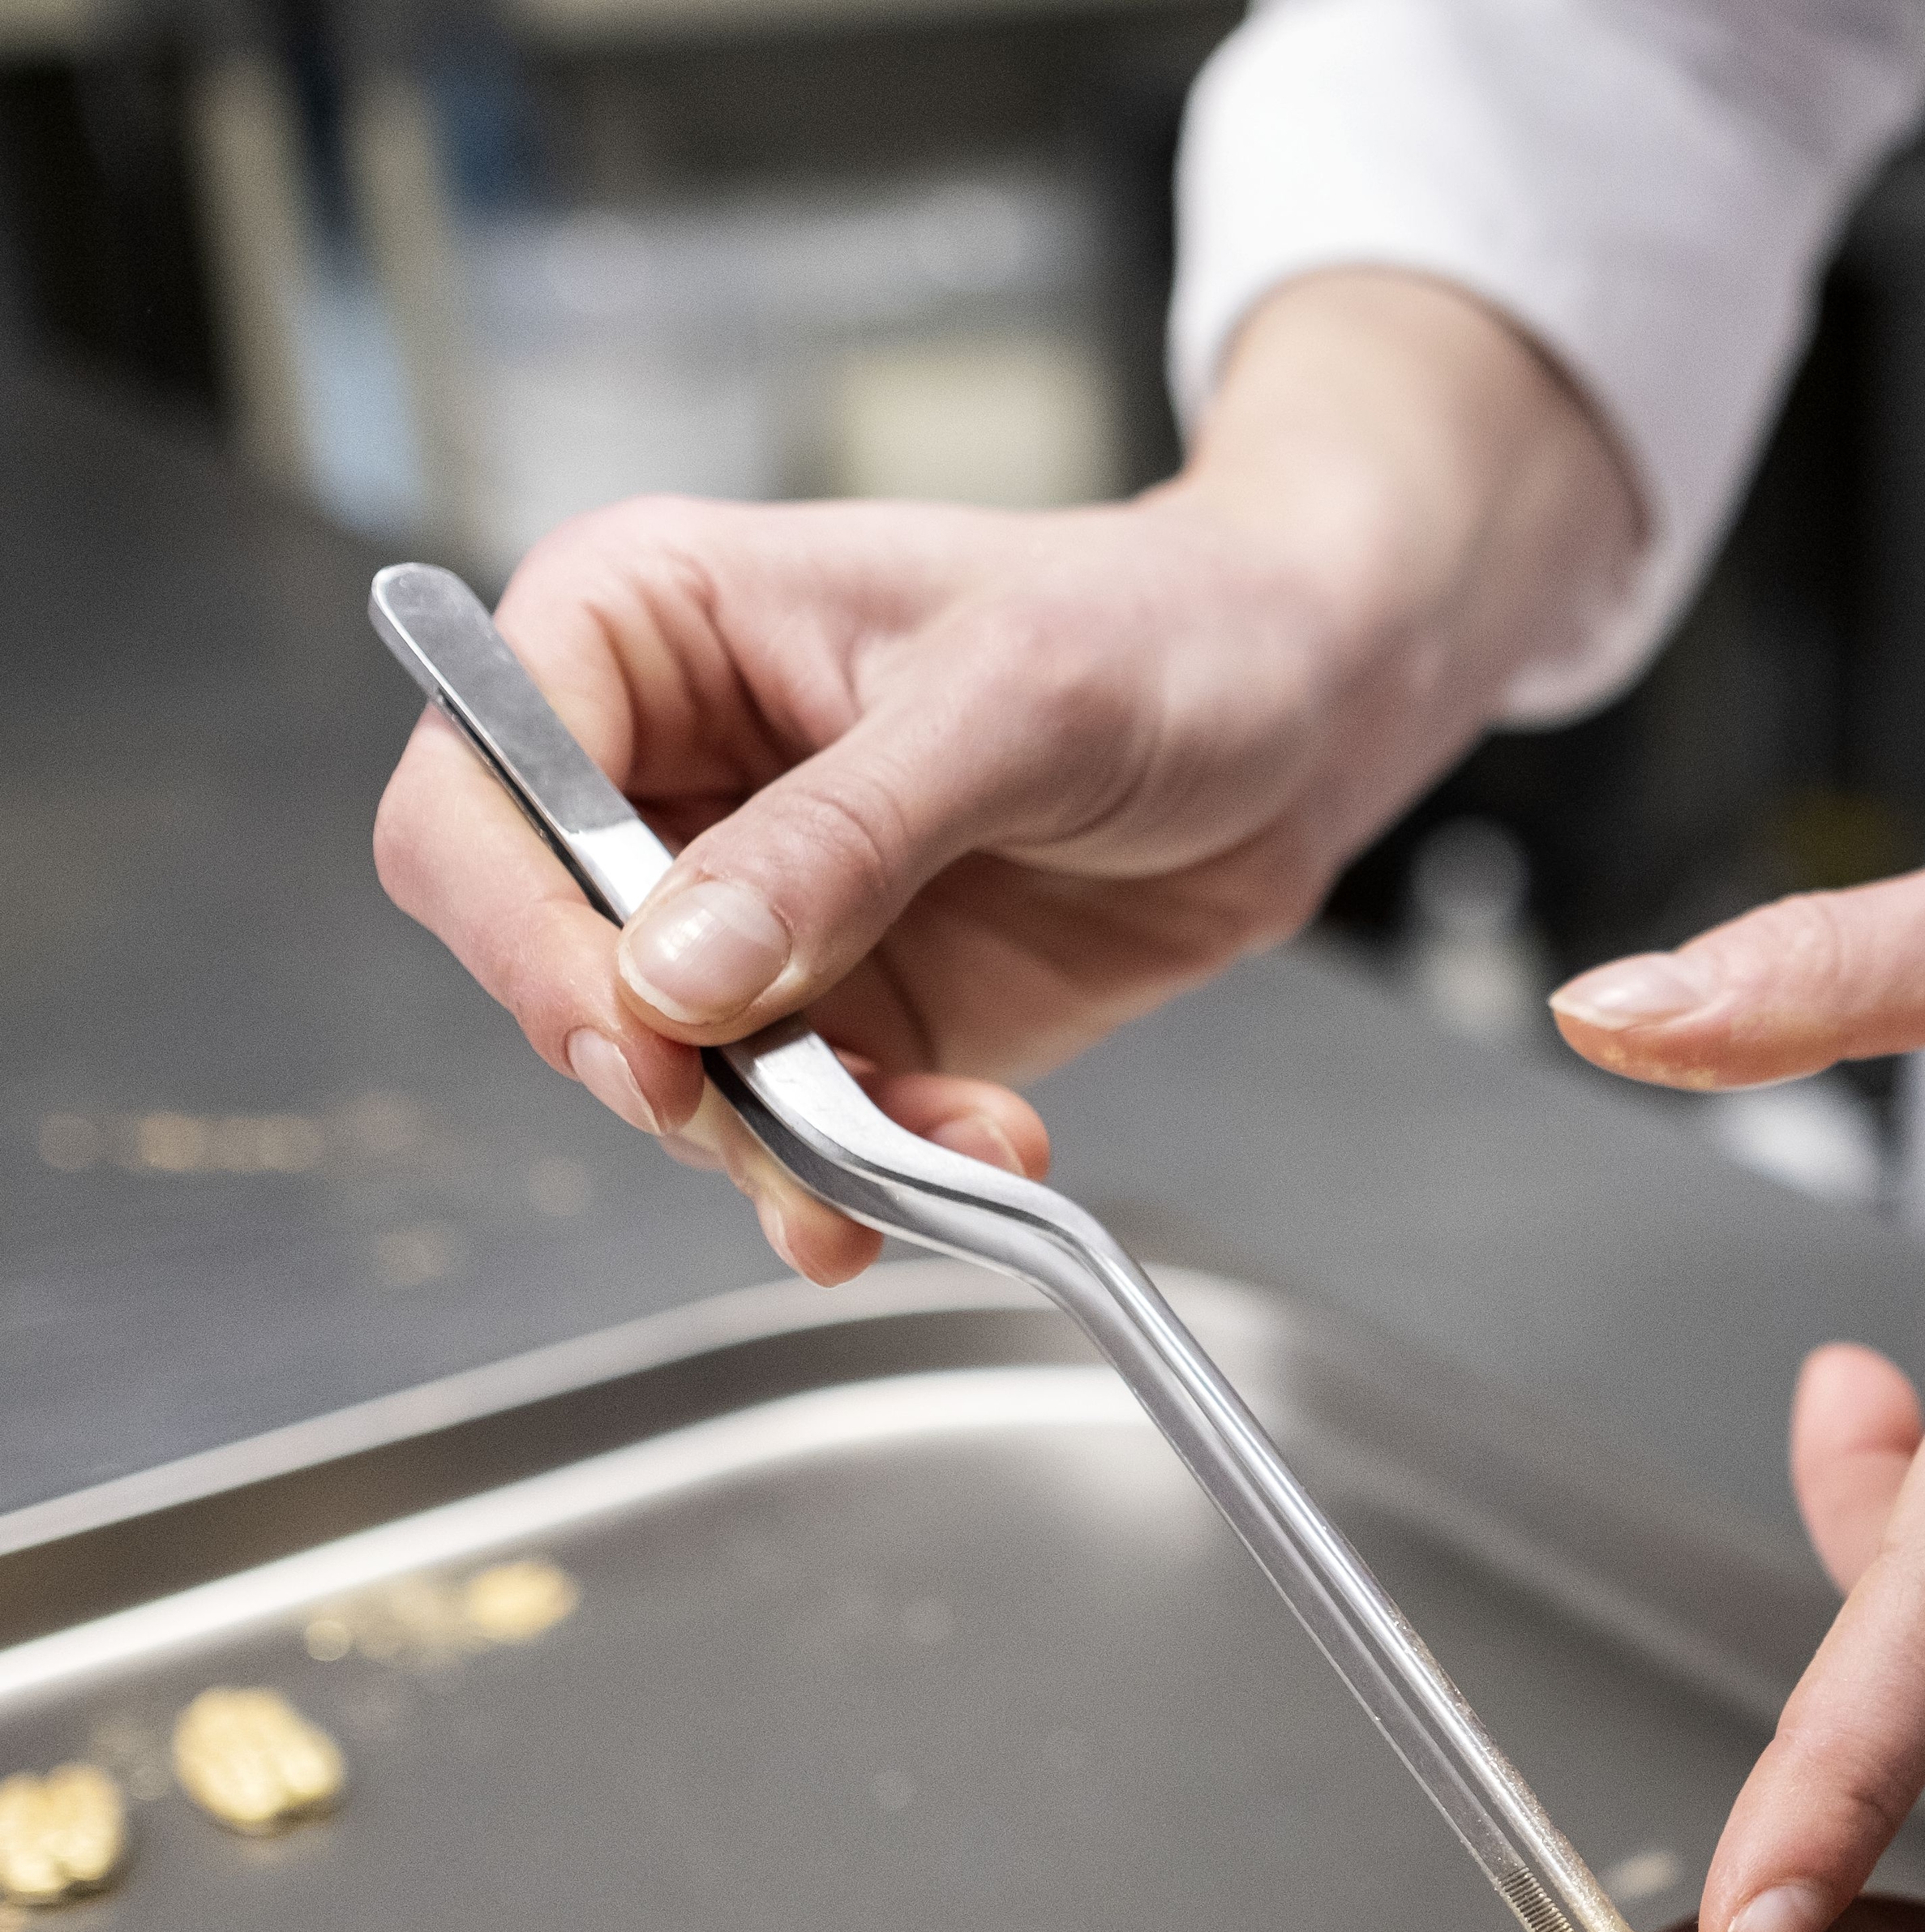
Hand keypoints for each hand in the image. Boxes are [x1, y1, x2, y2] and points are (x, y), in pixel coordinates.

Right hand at [371, 270, 1639, 1279]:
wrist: (1305, 710)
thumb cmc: (1161, 628)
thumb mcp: (1010, 705)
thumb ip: (838, 842)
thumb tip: (676, 977)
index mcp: (638, 631)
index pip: (475, 801)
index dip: (526, 935)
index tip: (639, 1036)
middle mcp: (658, 776)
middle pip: (553, 969)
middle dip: (670, 1074)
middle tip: (784, 1130)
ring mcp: (744, 908)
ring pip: (676, 1079)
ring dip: (794, 1145)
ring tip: (951, 1141)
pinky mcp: (840, 1008)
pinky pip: (802, 1126)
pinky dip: (875, 1167)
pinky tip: (977, 1155)